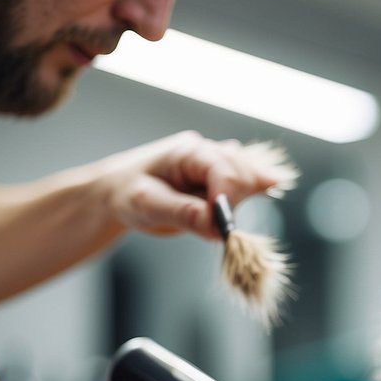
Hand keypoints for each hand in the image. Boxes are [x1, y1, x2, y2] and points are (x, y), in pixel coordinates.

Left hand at [97, 131, 296, 238]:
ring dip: (246, 198)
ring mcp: (216, 162)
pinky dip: (254, 191)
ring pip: (251, 175)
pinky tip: (262, 192)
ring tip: (224, 220)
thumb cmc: (126, 194)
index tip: (220, 230)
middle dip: (237, 201)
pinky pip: (249, 180)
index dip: (227, 200)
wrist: (118, 191)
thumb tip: (217, 228)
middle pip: (244, 171)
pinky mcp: (221, 177)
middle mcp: (207, 151)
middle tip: (219, 229)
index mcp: (188, 152)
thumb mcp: (147, 205)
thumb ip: (184, 214)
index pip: (224, 170)